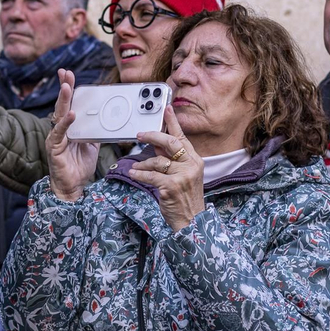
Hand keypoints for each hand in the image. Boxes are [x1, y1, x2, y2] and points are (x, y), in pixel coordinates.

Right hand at [45, 70, 100, 201]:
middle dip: (64, 87)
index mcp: (69, 127)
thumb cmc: (80, 166)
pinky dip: (65, 123)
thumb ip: (96, 130)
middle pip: (62, 104)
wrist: (73, 186)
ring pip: (59, 114)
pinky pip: (59, 132)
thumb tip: (107, 119)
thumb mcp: (92, 144)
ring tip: (66, 86)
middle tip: (65, 72)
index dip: (68, 89)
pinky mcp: (54, 147)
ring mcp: (55, 137)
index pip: (69, 104)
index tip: (68, 75)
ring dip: (63, 100)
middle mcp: (60, 129)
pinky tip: (71, 114)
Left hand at [129, 104, 205, 231]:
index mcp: (195, 161)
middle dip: (152, 136)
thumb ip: (170, 159)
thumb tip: (156, 144)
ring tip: (137, 168)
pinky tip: (134, 173)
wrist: (192, 221)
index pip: (182, 137)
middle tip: (139, 134)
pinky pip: (150, 175)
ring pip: (157, 160)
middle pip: (169, 143)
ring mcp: (182, 176)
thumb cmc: (185, 198)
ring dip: (144, 163)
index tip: (166, 109)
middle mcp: (191, 166)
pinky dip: (140, 174)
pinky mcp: (171, 186)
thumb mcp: (183, 175)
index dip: (173, 122)